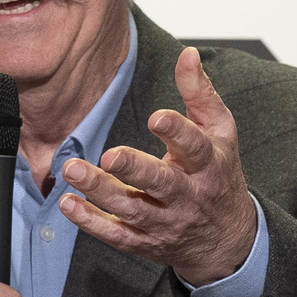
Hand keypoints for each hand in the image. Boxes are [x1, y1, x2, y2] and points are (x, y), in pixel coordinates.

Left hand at [58, 48, 259, 286]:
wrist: (227, 239)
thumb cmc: (219, 176)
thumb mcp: (221, 132)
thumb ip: (200, 94)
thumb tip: (187, 55)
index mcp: (209, 164)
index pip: (195, 147)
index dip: (177, 132)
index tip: (157, 118)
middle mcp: (187, 196)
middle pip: (161, 183)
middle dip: (134, 169)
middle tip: (109, 155)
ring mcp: (166, 222)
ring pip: (132, 209)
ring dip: (100, 192)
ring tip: (72, 170)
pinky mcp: (146, 241)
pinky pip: (117, 234)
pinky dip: (92, 222)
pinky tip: (69, 204)